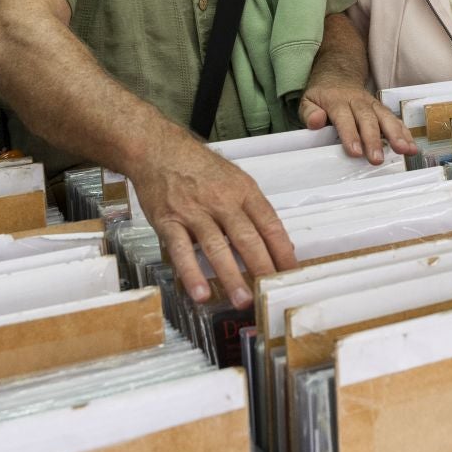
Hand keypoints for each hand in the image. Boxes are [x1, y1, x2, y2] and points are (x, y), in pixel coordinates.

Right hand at [126, 144, 296, 309]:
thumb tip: (278, 243)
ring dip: (231, 277)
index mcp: (243, 191)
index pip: (270, 224)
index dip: (283, 251)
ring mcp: (194, 211)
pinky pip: (181, 250)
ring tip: (243, 301)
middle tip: (272, 294)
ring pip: (217, 247)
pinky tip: (200, 293)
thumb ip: (253, 210)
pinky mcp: (169, 221)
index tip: (292, 274)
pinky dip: (191, 273)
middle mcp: (222, 201)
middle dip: (263, 268)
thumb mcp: (234, 179)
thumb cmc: (199, 167)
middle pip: (248, 238)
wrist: (159, 150)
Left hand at [300, 77, 418, 163]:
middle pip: (367, 119)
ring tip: (404, 150)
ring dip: (396, 135)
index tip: (355, 152)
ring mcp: (372, 104)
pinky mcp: (381, 109)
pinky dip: (404, 133)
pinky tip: (412, 147)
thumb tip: (316, 122)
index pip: (344, 118)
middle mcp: (357, 101)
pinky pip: (394, 120)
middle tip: (377, 159)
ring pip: (385, 118)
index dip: (350, 135)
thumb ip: (309, 113)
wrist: (338, 74)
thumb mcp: (307, 100)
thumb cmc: (322, 95)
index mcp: (336, 101)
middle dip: (374, 140)